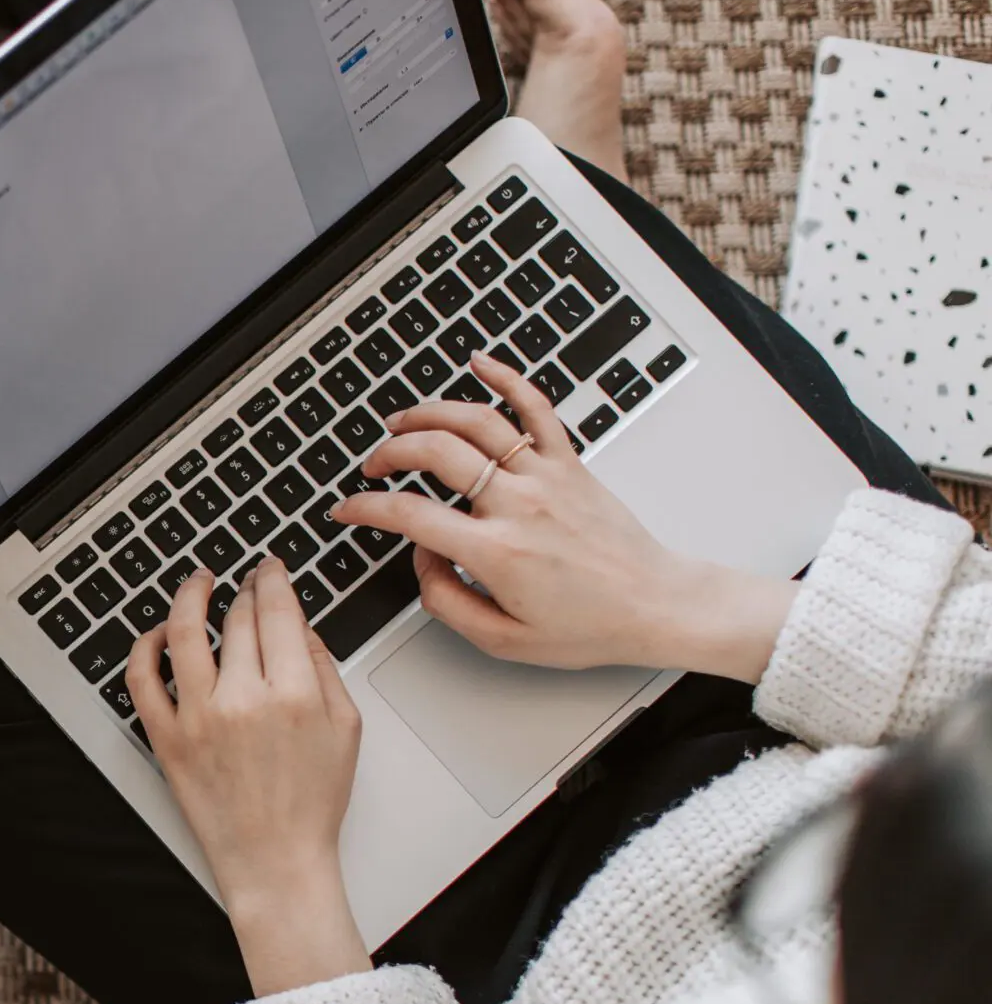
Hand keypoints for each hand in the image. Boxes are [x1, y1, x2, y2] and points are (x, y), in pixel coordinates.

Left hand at [127, 558, 370, 994]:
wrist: (275, 861)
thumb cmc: (312, 803)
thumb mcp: (345, 728)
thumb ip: (323, 667)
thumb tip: (299, 625)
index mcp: (294, 693)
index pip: (277, 611)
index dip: (272, 578)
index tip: (270, 568)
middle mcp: (244, 700)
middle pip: (237, 618)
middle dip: (243, 590)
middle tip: (245, 581)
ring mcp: (199, 718)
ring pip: (186, 633)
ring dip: (190, 597)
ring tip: (197, 583)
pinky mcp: (167, 739)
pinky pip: (142, 679)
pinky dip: (146, 647)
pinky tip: (160, 633)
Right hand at [331, 353, 794, 680]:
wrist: (656, 605)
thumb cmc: (589, 625)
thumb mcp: (504, 640)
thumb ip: (447, 601)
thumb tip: (422, 559)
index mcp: (498, 552)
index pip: (410, 516)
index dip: (365, 508)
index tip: (347, 509)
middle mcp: (519, 504)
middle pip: (436, 454)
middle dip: (390, 453)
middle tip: (374, 467)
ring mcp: (546, 476)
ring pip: (477, 421)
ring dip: (430, 413)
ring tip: (402, 421)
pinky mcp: (570, 463)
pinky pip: (535, 407)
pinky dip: (506, 377)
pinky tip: (480, 362)